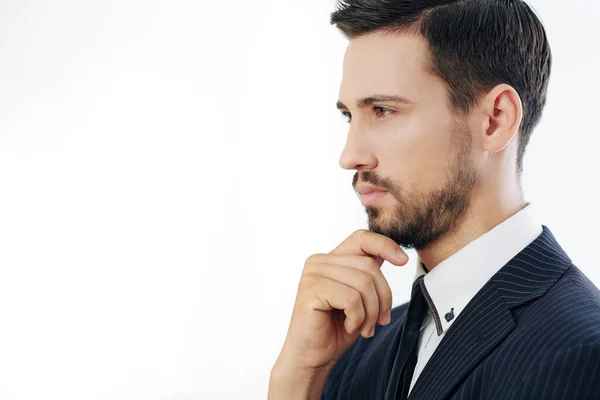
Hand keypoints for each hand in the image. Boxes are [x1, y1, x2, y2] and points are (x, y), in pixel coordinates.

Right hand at [274, 229, 408, 373]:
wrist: (312, 357)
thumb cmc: (336, 328)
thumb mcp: (360, 297)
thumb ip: (369, 275)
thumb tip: (395, 255)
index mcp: (330, 259)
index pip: (361, 238)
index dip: (385, 245)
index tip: (403, 261)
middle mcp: (318, 262)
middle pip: (369, 266)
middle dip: (383, 297)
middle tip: (380, 321)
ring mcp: (313, 275)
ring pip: (363, 282)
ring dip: (371, 311)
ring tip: (365, 328)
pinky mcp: (311, 291)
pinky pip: (351, 299)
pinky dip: (358, 317)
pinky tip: (349, 327)